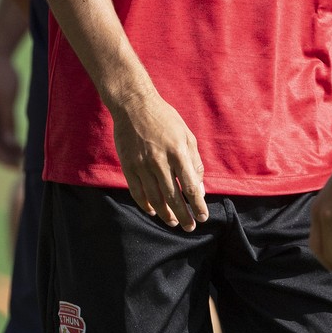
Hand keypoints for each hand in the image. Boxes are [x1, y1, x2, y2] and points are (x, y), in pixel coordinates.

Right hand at [0, 51, 22, 166]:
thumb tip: (9, 144)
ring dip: (5, 149)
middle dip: (3, 157)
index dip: (1, 158)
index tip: (16, 166)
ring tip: (22, 157)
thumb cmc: (2, 76)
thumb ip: (7, 122)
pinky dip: (6, 139)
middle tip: (20, 166)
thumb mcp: (7, 100)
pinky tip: (19, 144)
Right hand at [109, 90, 208, 230]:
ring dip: (165, 213)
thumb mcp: (186, 135)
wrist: (134, 105)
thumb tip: (199, 189)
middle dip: (183, 216)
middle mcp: (160, 161)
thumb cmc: (165, 119)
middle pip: (173, 197)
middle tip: (189, 227)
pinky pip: (137, 191)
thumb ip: (195, 162)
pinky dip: (145, 204)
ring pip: (155, 198)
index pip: (191, 186)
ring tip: (172, 222)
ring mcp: (142, 164)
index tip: (203, 216)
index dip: (197, 205)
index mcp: (178, 152)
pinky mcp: (128, 165)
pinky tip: (152, 210)